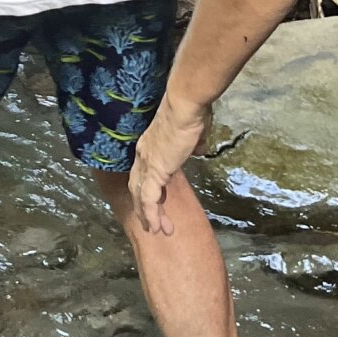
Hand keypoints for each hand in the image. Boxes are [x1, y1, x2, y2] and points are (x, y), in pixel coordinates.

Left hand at [131, 86, 211, 235]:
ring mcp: (146, 164)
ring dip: (148, 215)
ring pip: (141, 196)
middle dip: (145, 207)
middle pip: (138, 186)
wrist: (185, 105)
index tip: (158, 201)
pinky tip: (156, 227)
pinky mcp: (154, 171)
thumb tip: (198, 149)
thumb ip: (194, 142)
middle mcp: (143, 155)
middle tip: (154, 223)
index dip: (149, 187)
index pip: (145, 172)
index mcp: (151, 145)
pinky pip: (149, 199)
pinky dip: (151, 214)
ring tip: (157, 231)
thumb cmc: (192, 113)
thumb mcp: (195, 132)